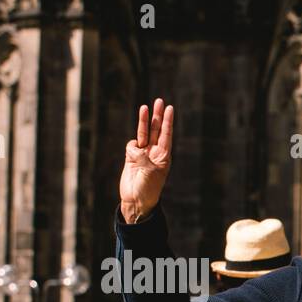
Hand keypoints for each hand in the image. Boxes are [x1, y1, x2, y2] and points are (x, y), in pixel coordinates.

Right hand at [120, 98, 173, 222]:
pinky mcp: (132, 157)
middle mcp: (154, 153)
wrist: (136, 200)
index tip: (170, 108)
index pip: (166, 135)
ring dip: (145, 121)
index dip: (167, 121)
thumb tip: (135, 147)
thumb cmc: (148, 188)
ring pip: (144, 133)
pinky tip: (132, 158)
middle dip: (158, 116)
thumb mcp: (150, 172)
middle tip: (160, 101)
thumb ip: (143, 156)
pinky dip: (131, 147)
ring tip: (145, 107)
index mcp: (164, 156)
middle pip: (157, 130)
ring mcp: (143, 154)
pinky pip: (131, 145)